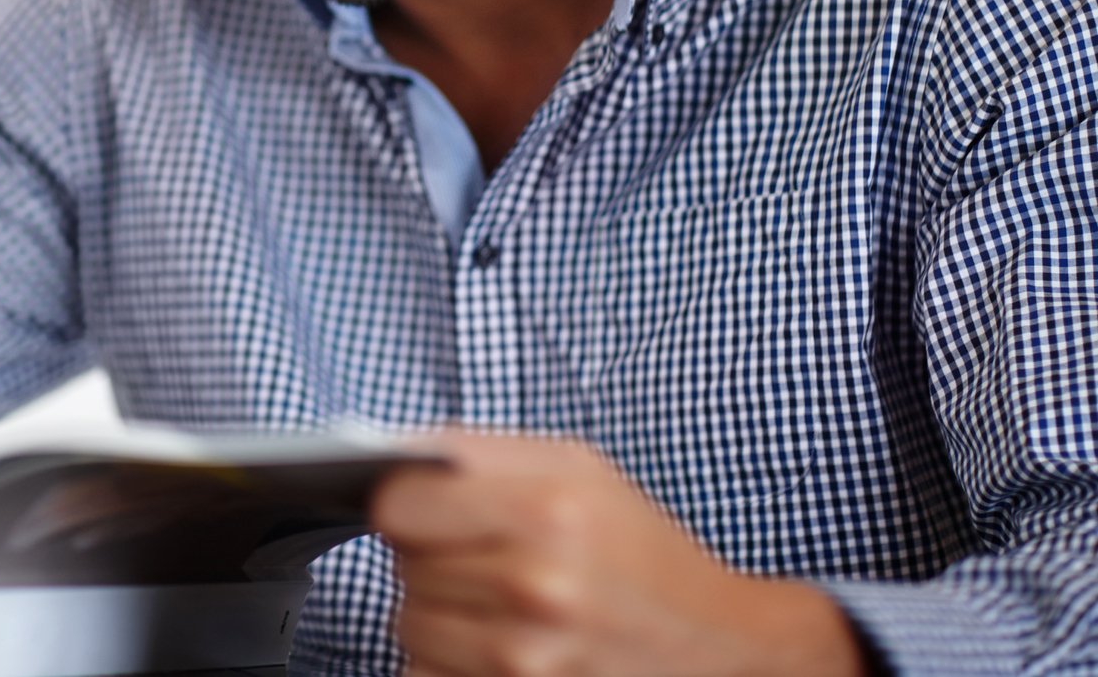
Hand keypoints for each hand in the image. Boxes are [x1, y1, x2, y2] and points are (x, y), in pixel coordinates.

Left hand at [372, 432, 869, 676]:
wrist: (719, 646)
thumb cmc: (641, 552)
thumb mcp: (575, 470)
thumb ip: (477, 456)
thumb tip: (390, 455)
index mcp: (547, 510)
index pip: (399, 506)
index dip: (409, 504)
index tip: (426, 509)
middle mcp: (535, 587)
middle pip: (404, 566)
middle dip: (431, 558)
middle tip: (485, 557)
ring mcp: (525, 659)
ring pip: (409, 626)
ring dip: (440, 614)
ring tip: (496, 603)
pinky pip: (426, 674)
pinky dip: (450, 662)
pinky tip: (497, 644)